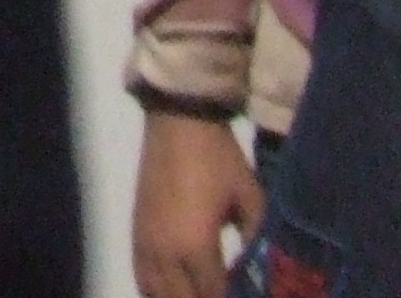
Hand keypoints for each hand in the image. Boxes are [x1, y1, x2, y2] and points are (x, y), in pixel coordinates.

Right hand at [132, 108, 264, 297]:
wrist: (178, 120)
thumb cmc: (218, 158)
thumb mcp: (250, 197)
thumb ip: (257, 238)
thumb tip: (265, 268)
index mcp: (196, 247)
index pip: (214, 296)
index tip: (248, 293)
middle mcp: (165, 253)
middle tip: (225, 291)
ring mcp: (146, 244)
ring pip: (157, 295)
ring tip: (200, 291)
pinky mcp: (135, 232)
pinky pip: (141, 278)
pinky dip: (157, 291)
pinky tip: (175, 289)